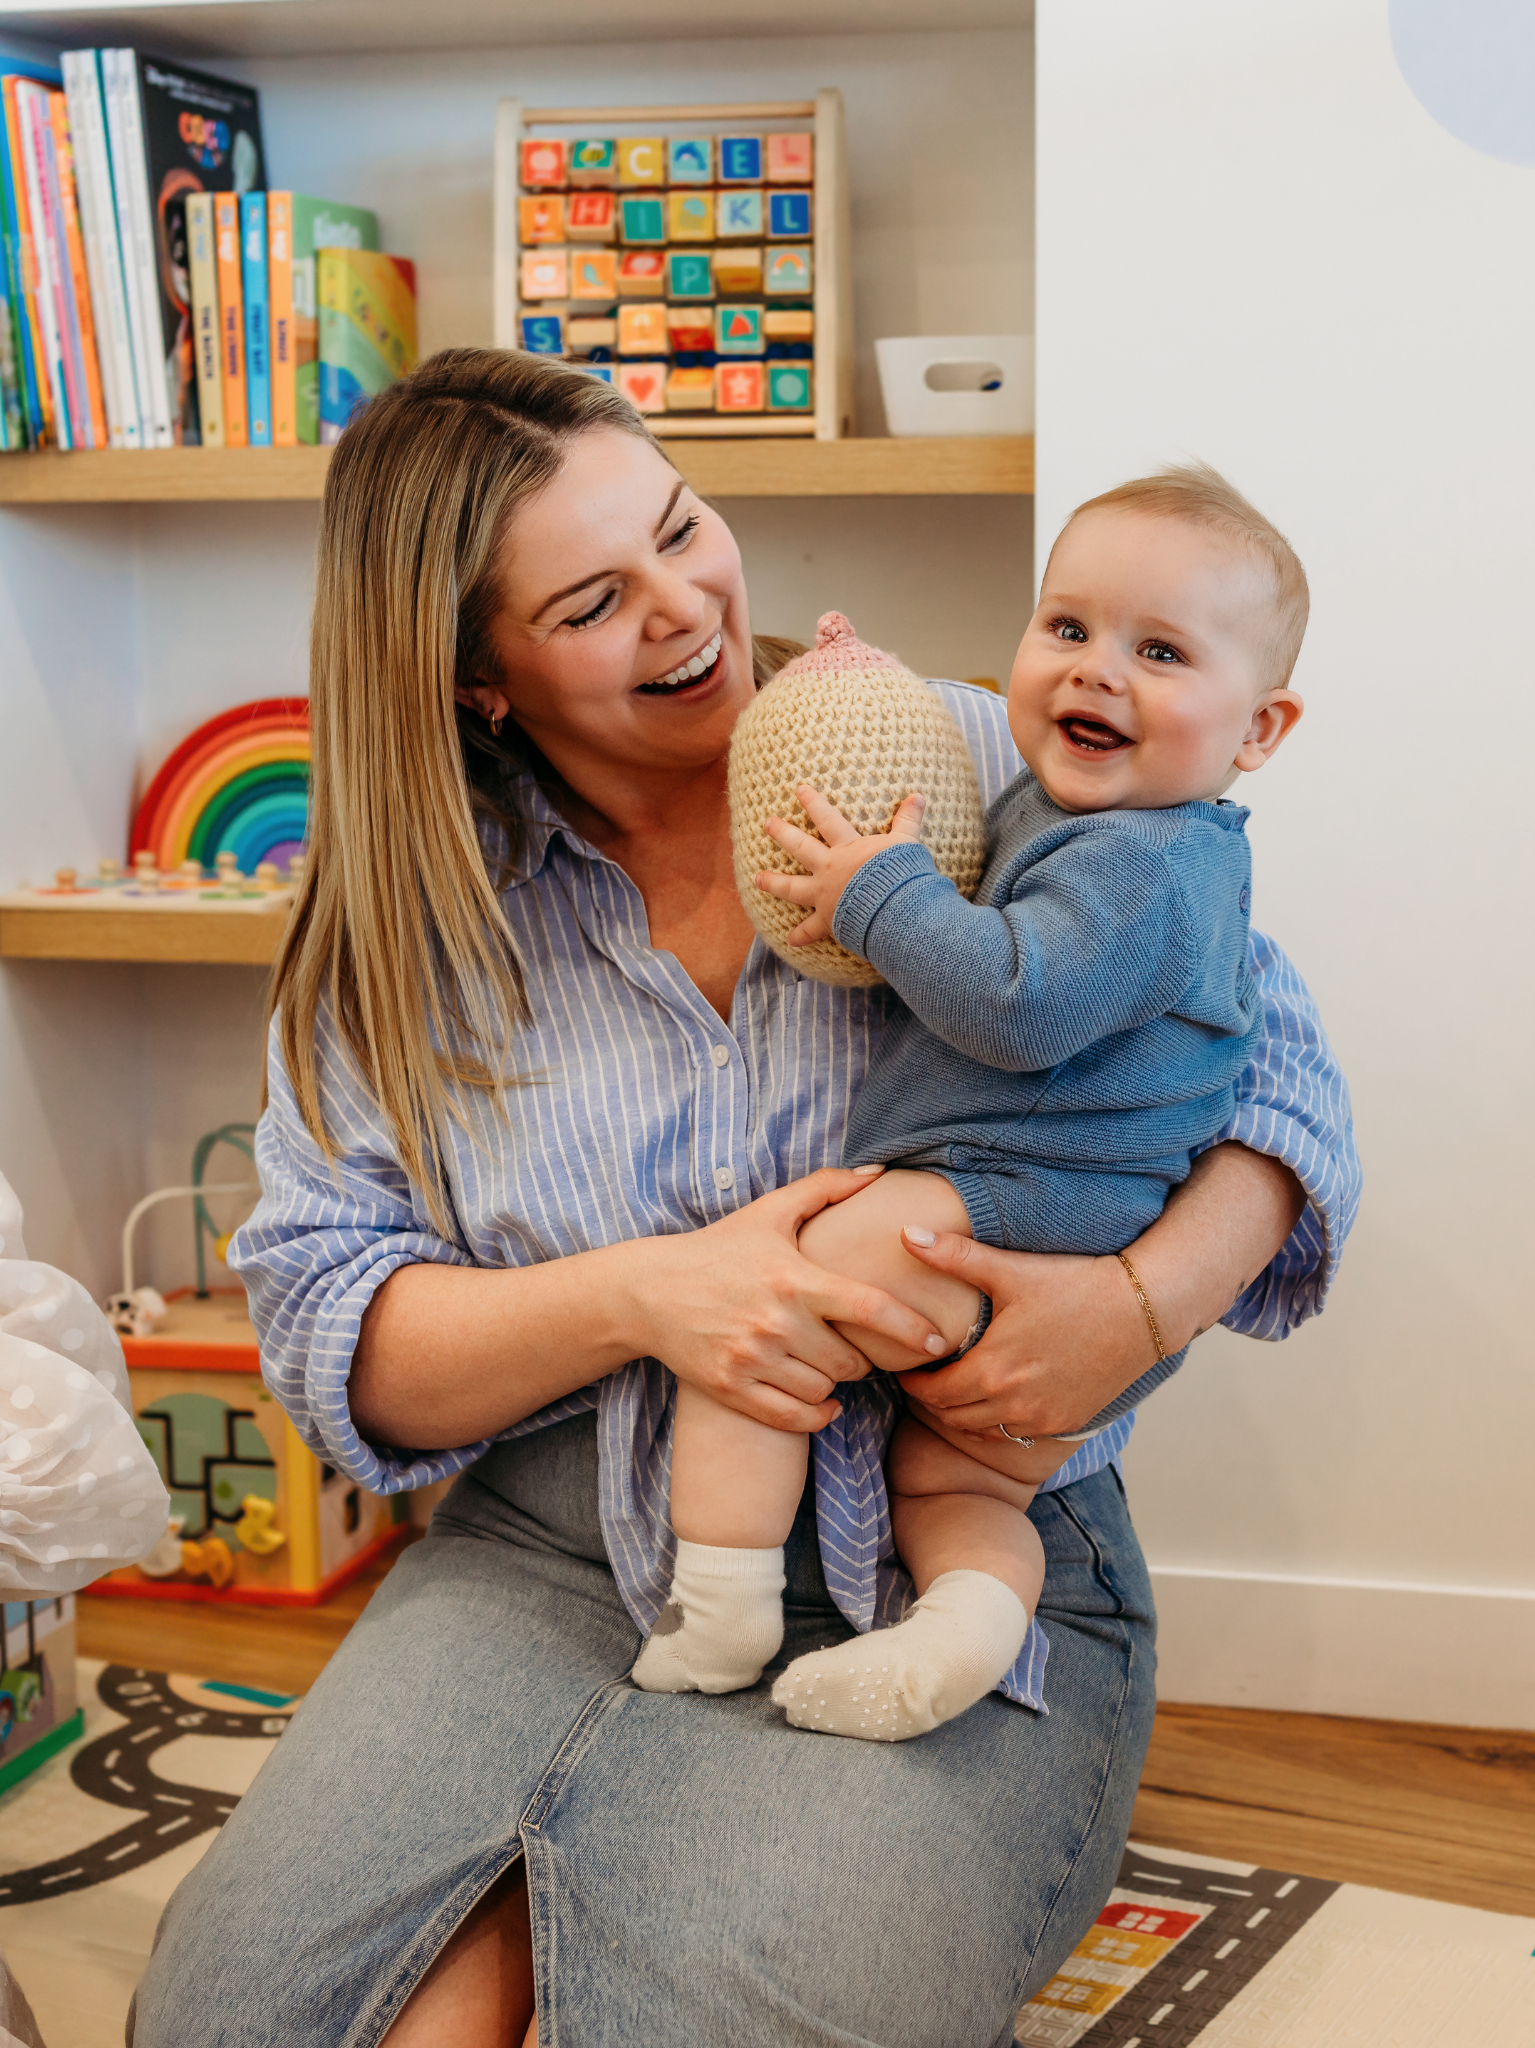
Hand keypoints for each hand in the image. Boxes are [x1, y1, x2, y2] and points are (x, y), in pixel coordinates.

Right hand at [620, 1166, 948, 1432]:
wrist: (649, 1290)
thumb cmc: (719, 1247)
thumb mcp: (770, 1212)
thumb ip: (827, 1188)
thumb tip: (879, 1171)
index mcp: (794, 1278)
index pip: (868, 1308)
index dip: (911, 1328)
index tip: (937, 1340)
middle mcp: (775, 1322)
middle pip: (850, 1361)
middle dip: (862, 1358)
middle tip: (855, 1346)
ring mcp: (751, 1359)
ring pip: (824, 1391)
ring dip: (835, 1384)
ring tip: (826, 1365)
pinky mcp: (730, 1388)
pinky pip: (792, 1418)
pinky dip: (815, 1415)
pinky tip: (820, 1401)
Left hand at [755, 784, 926, 947]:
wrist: (892, 909)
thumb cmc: (899, 874)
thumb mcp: (906, 843)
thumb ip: (908, 820)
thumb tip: (918, 796)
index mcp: (847, 849)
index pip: (827, 819)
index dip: (813, 803)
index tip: (799, 790)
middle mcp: (830, 869)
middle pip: (801, 848)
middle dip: (783, 833)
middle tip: (767, 823)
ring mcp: (825, 895)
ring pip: (793, 887)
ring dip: (774, 883)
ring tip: (757, 878)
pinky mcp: (829, 920)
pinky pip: (812, 930)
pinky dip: (801, 935)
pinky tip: (790, 940)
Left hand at [892, 1232, 1157, 1438]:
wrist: (1142, 1310)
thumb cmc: (1076, 1285)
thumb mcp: (1011, 1269)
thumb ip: (954, 1255)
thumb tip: (906, 1233)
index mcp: (992, 1370)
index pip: (933, 1394)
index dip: (914, 1385)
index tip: (909, 1370)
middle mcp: (1013, 1404)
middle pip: (953, 1417)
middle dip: (934, 1401)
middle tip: (929, 1379)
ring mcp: (1042, 1418)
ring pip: (984, 1430)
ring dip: (965, 1413)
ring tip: (960, 1386)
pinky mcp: (1067, 1422)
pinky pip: (1018, 1434)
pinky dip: (999, 1422)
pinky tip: (1000, 1396)